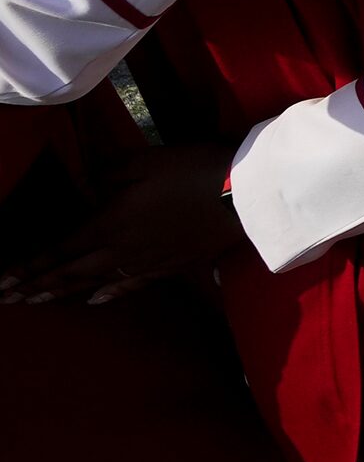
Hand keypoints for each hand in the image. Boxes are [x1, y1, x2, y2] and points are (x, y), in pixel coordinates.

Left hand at [0, 145, 242, 306]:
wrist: (242, 194)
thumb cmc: (192, 171)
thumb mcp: (145, 160)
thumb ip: (109, 172)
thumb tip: (86, 183)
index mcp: (109, 223)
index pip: (59, 250)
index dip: (29, 266)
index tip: (3, 281)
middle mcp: (120, 250)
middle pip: (70, 272)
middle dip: (36, 285)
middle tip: (9, 299)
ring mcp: (144, 261)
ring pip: (93, 282)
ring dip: (61, 292)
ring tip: (37, 301)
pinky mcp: (168, 266)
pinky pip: (129, 285)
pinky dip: (107, 294)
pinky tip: (93, 300)